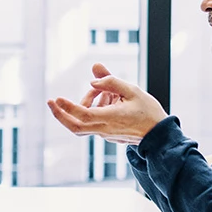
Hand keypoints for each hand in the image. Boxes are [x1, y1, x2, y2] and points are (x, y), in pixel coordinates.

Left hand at [47, 63, 167, 143]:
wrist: (159, 135)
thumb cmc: (148, 111)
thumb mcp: (133, 90)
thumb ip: (111, 82)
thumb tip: (93, 77)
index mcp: (111, 118)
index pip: (84, 115)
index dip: (68, 107)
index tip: (57, 99)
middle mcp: (105, 129)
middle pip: (76, 126)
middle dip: (60, 114)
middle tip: (52, 101)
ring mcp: (105, 134)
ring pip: (85, 121)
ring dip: (87, 103)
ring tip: (103, 90)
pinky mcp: (107, 134)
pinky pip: (94, 120)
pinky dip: (95, 107)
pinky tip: (108, 98)